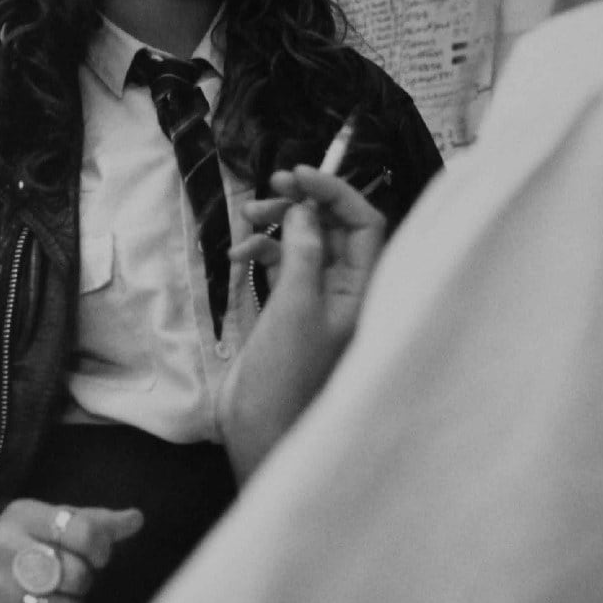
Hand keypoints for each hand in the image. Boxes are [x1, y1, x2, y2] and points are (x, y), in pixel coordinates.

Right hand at [0, 500, 143, 602]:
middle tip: (74, 576)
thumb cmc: (23, 540)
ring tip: (60, 596)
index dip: (101, 547)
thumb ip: (96, 522)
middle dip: (85, 579)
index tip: (98, 554)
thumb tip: (137, 519)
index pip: (80, 530)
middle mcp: (5, 549)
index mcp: (25, 516)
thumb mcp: (52, 521)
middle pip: (75, 575)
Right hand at [221, 166, 385, 479]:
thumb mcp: (295, 304)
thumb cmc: (286, 375)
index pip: (364, 224)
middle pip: (334, 228)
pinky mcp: (288, 309)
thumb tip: (304, 210)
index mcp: (361, 290)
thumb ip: (302, 251)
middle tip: (271, 186)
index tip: (300, 175)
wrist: (261, 427)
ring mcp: (316, 299)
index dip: (336, 193)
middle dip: (303, 204)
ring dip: (277, 224)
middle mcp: (345, 291)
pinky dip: (261, 251)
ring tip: (248, 216)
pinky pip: (281, 264)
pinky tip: (238, 255)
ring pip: (304, 242)